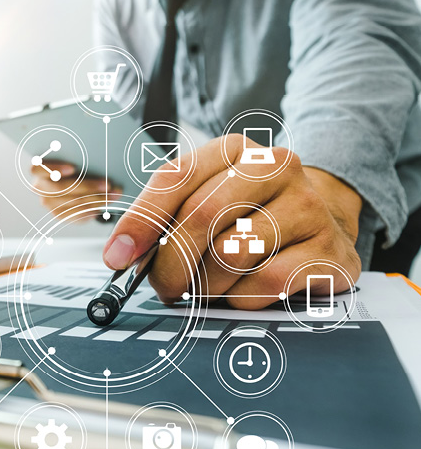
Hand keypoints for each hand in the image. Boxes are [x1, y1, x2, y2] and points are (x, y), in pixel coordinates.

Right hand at [31, 160, 121, 218]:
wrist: (74, 186)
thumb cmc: (76, 168)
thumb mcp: (76, 161)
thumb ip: (82, 161)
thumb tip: (105, 161)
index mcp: (40, 169)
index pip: (37, 168)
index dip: (54, 168)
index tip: (73, 168)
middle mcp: (40, 187)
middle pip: (60, 188)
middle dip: (87, 186)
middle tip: (107, 184)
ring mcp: (48, 203)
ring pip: (73, 202)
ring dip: (97, 198)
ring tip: (114, 194)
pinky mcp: (59, 215)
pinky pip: (77, 213)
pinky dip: (94, 208)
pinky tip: (106, 203)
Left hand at [102, 134, 362, 308]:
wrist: (325, 220)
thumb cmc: (250, 214)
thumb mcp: (206, 200)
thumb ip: (164, 218)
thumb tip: (120, 255)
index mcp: (235, 150)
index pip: (175, 178)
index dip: (140, 221)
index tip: (117, 258)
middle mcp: (276, 167)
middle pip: (201, 217)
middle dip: (170, 263)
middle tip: (163, 287)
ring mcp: (309, 206)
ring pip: (231, 255)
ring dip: (206, 286)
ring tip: (208, 288)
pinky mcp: (331, 249)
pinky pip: (266, 283)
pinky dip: (242, 298)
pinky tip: (242, 293)